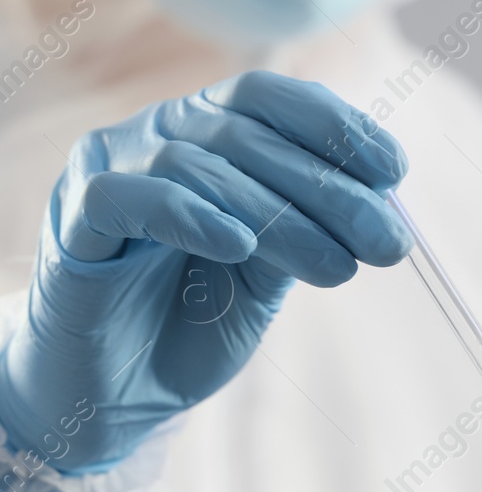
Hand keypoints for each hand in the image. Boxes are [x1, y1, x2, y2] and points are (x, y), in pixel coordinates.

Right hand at [0, 70, 410, 473]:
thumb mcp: (271, 273)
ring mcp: (111, 171)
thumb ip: (311, 230)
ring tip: (337, 270)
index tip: (394, 173)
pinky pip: (130, 198)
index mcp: (208, 133)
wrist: (121, 392)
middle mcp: (158, 136)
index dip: (338, 126)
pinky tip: (240, 248)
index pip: (273, 98)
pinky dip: (191, 216)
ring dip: (282, 219)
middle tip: (388, 244)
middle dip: (331, 190)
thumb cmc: (195, 321)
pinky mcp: (77, 221)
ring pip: (201, 167)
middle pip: (250, 136)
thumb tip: (386, 208)